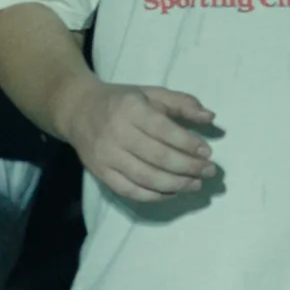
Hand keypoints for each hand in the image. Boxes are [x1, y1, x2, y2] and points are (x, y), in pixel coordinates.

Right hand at [58, 79, 218, 201]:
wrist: (79, 110)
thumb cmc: (123, 100)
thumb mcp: (152, 93)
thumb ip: (182, 103)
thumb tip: (210, 117)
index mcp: (131, 109)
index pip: (164, 131)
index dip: (188, 144)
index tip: (208, 152)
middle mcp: (117, 133)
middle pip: (158, 157)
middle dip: (188, 167)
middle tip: (209, 172)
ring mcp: (106, 156)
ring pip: (145, 177)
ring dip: (175, 185)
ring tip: (196, 185)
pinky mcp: (100, 173)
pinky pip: (129, 191)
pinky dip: (153, 195)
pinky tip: (172, 192)